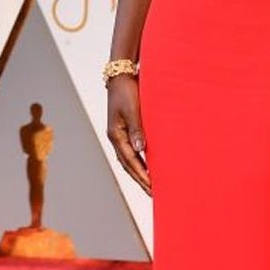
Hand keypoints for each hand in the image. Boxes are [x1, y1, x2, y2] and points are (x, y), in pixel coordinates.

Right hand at [106, 75, 150, 194]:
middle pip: (128, 165)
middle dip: (140, 180)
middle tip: (153, 194)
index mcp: (116, 135)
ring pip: (129, 160)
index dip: (142, 175)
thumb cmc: (127, 91)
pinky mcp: (125, 130)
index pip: (130, 161)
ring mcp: (119, 135)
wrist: (121, 76)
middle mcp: (116, 138)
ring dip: (139, 173)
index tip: (152, 187)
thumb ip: (137, 129)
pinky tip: (148, 167)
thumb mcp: (132, 109)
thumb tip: (141, 149)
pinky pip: (132, 152)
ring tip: (150, 186)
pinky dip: (139, 162)